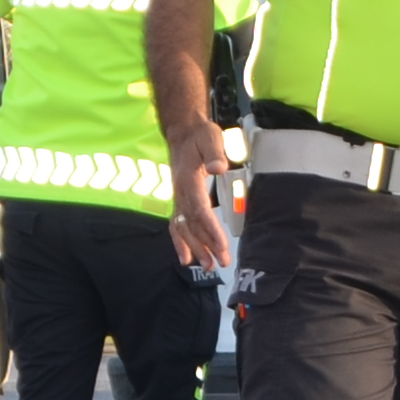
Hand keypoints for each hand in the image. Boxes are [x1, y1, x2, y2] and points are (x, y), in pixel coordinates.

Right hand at [165, 123, 234, 274]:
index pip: (200, 209)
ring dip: (196, 248)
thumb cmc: (200, 136)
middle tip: (221, 263)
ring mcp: (178, 199)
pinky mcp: (180, 202)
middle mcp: (180, 193)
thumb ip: (215, 152)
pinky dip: (180, 243)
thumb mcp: (210, 137)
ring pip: (184, 228)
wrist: (183, 134)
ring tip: (209, 266)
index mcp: (188, 180)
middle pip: (193, 224)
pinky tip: (186, 259)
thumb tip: (219, 167)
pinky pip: (177, 225)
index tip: (222, 245)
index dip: (210, 228)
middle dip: (206, 245)